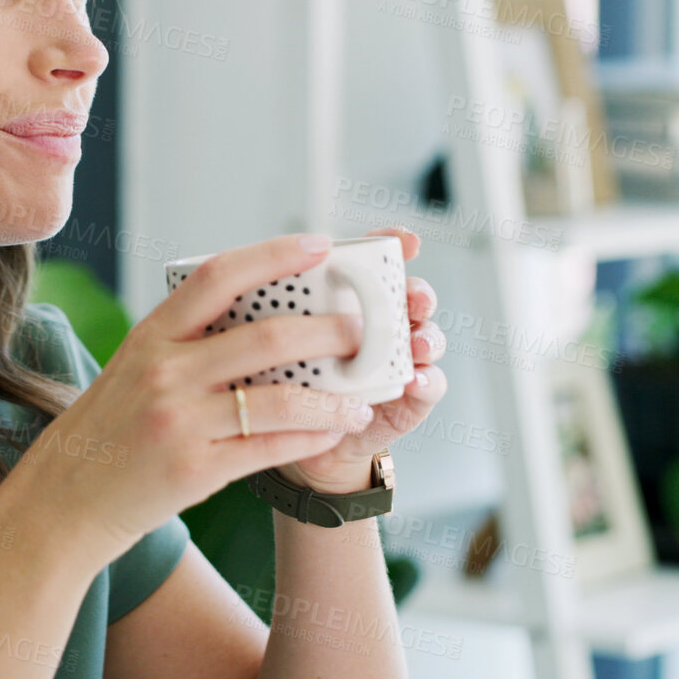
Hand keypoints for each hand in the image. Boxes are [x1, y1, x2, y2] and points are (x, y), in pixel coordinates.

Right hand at [15, 233, 390, 568]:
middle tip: (362, 329)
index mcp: (151, 335)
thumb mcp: (134, 368)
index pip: (218, 276)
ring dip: (331, 398)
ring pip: (279, 400)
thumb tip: (262, 312)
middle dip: (327, 331)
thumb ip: (186, 341)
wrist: (64, 501)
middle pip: (265, 337)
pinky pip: (270, 448)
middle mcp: (163, 372)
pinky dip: (310, 438)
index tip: (318, 244)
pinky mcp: (194, 470)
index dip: (273, 255)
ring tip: (361, 399)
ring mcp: (178, 422)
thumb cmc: (110, 429)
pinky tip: (332, 432)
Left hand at [276, 227, 447, 494]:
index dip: (396, 244)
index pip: (378, 262)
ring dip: (427, 335)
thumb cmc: (276, 381)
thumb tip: (250, 280)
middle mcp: (379, 323)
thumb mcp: (266, 343)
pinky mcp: (409, 398)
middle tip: (412, 299)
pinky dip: (428, 381)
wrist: (288, 438)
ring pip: (426, 336)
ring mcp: (397, 359)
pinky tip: (416, 380)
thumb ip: (270, 312)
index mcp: (348, 298)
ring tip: (415, 343)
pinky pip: (429, 385)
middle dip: (418, 292)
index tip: (404, 239)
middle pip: (411, 295)